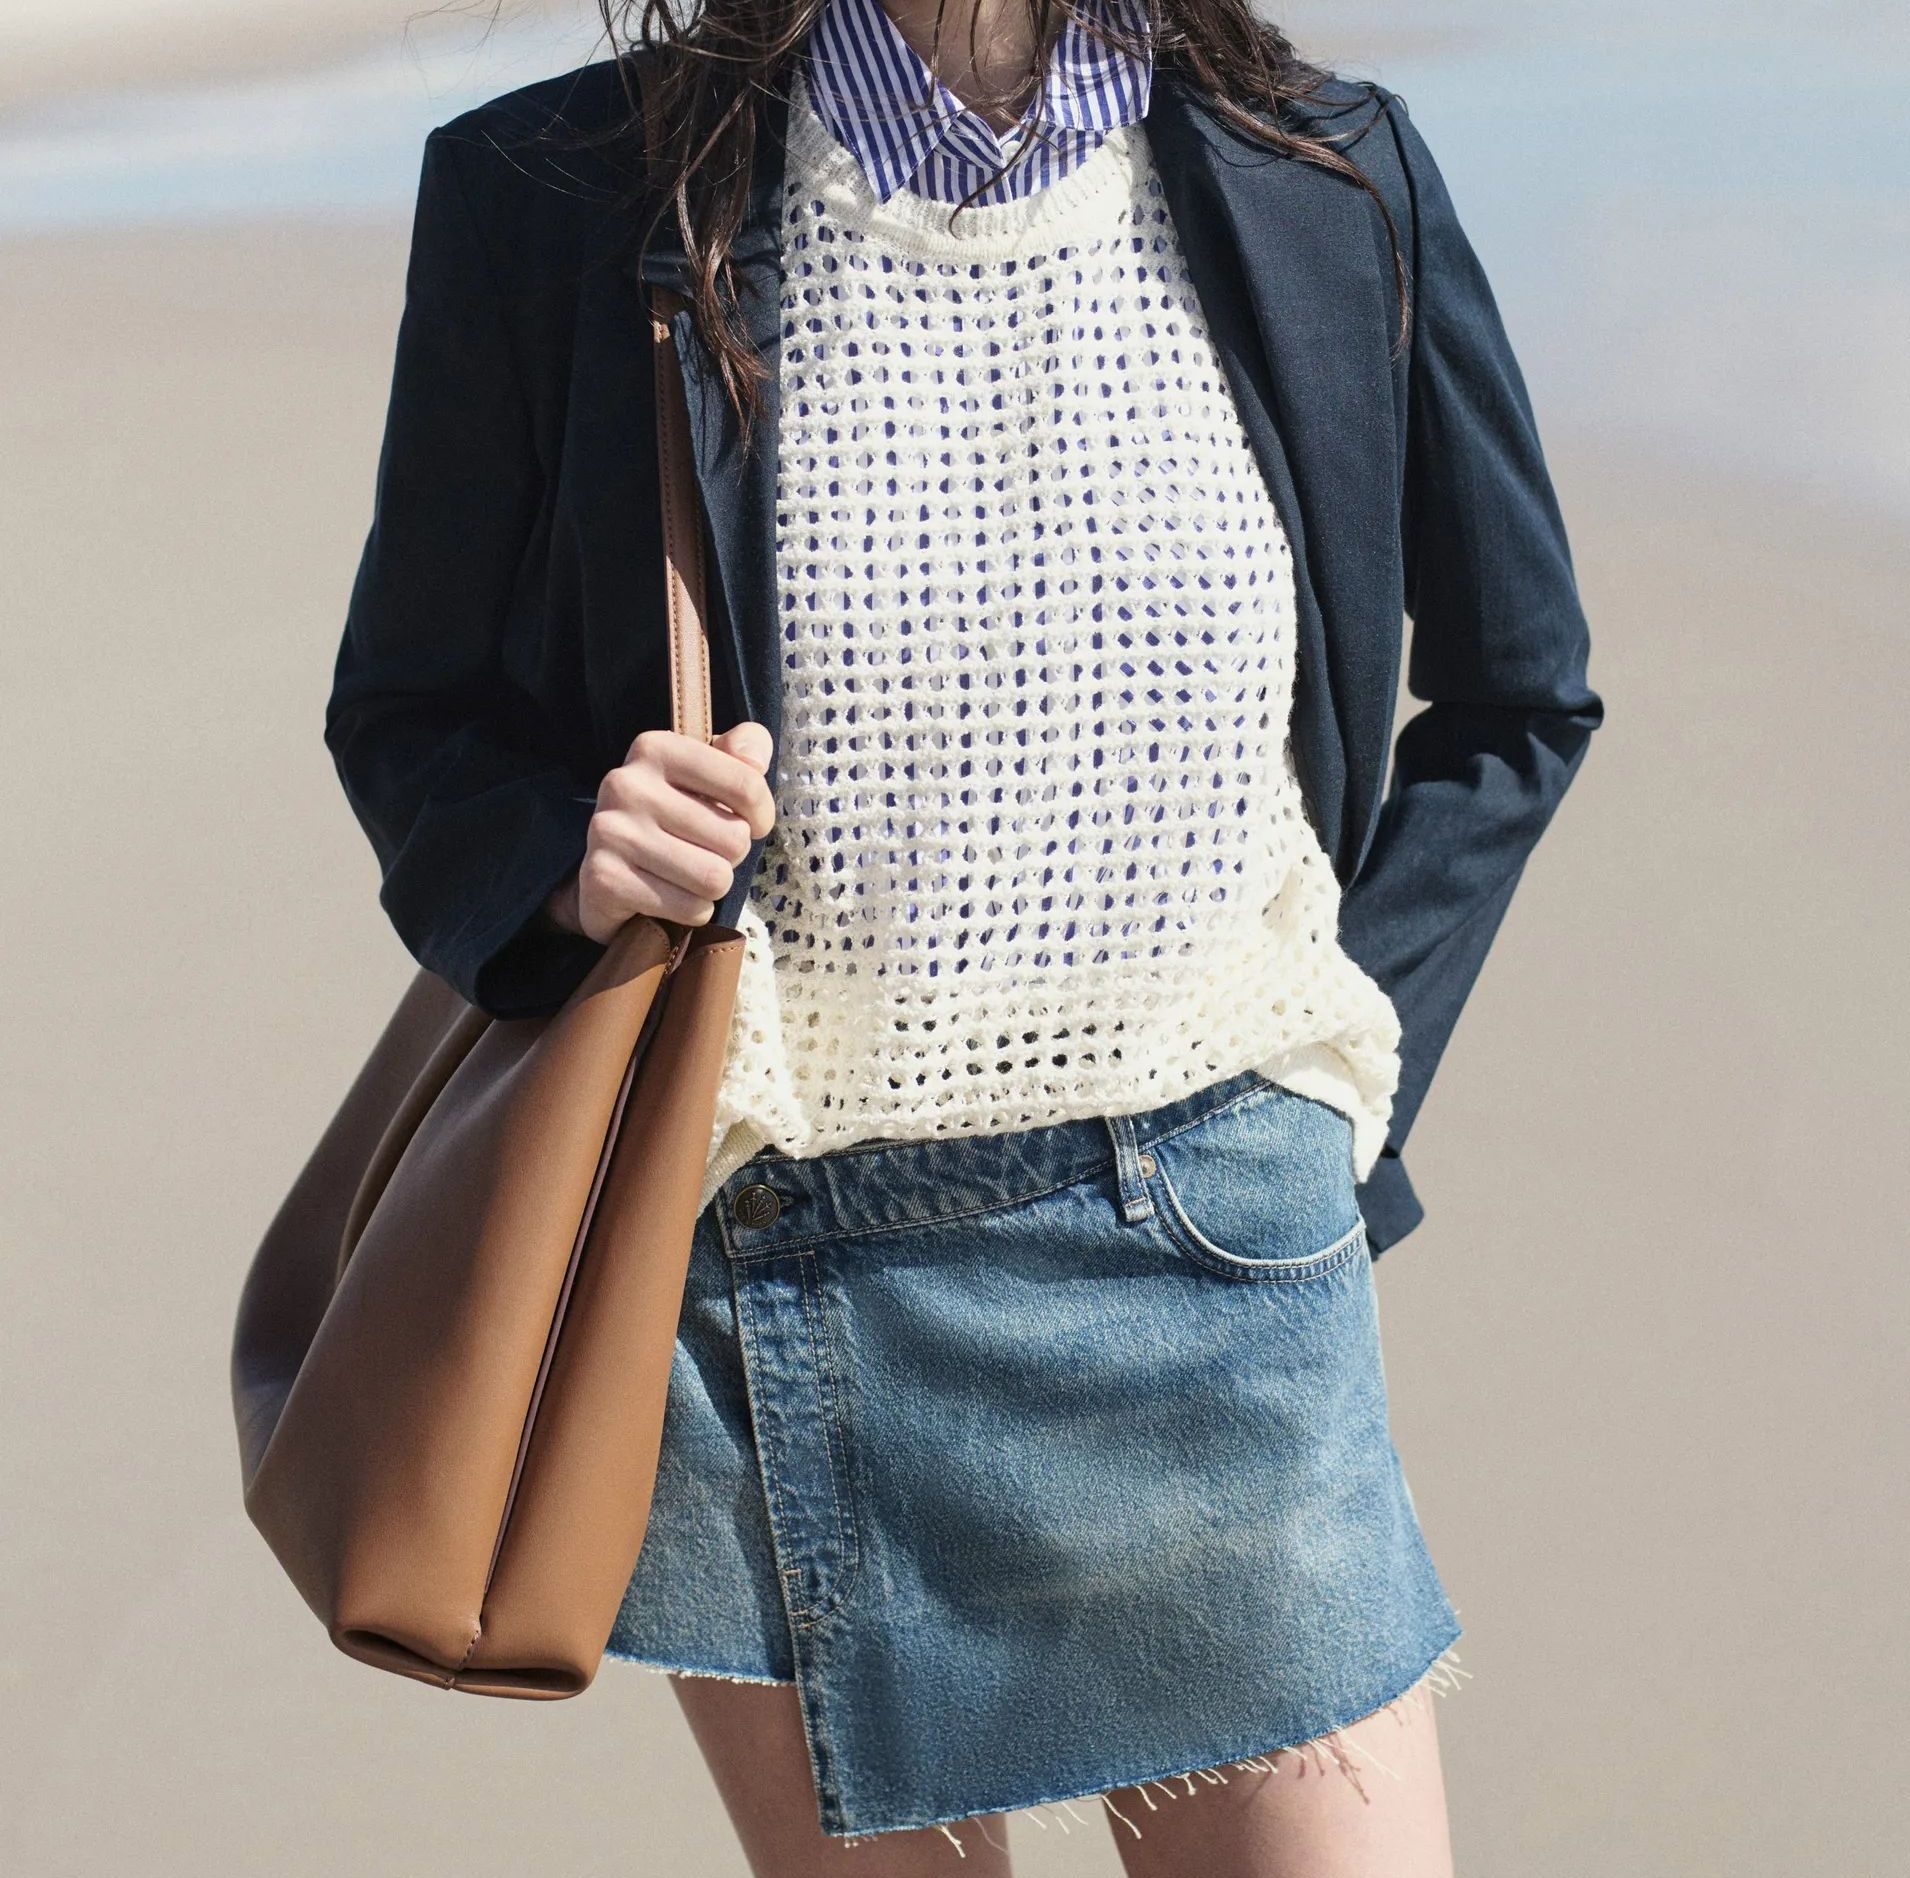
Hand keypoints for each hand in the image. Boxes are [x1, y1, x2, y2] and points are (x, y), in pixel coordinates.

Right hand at [543, 723, 774, 941]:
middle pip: (733, 837)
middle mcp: (625, 784)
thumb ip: (744, 749)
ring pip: (714, 878)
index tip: (749, 823)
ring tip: (688, 874)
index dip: (761, 815)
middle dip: (731, 855)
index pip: (746, 785)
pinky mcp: (604, 879)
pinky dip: (692, 910)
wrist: (610, 874)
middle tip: (705, 851)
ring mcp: (610, 832)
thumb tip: (755, 759)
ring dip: (713, 886)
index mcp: (654, 748)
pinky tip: (670, 896)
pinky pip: (690, 907)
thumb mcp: (709, 772)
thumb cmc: (675, 817)